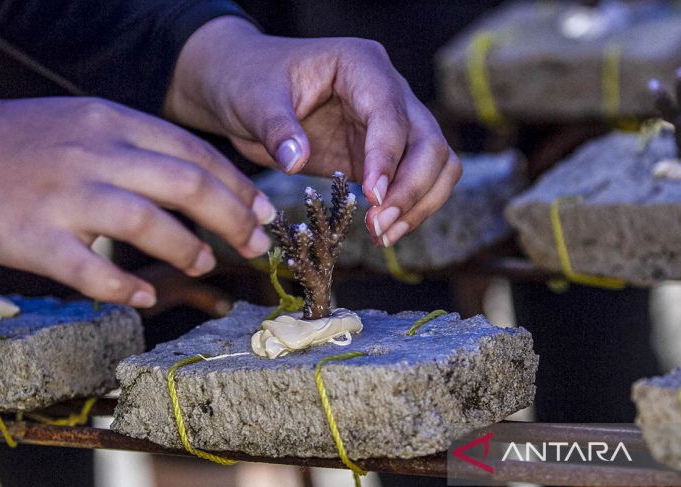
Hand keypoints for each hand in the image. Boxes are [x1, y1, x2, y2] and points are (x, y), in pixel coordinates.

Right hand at [0, 98, 273, 305]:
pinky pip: (91, 270)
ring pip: (146, 224)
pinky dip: (124, 287)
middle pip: (185, 185)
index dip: (238, 186)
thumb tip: (204, 182)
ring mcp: (64, 195)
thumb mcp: (87, 124)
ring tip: (204, 263)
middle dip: (233, 219)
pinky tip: (142, 295)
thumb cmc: (29, 143)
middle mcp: (94, 153)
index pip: (193, 153)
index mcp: (112, 122)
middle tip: (254, 244)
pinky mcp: (34, 237)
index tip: (264, 211)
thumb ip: (141, 147)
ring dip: (187, 249)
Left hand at [164, 17, 461, 246]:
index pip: (390, 113)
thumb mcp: (254, 100)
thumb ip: (276, 128)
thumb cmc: (250, 81)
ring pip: (435, 163)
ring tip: (383, 234)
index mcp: (361, 65)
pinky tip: (383, 232)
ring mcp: (390, 124)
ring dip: (419, 202)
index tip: (372, 197)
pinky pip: (415, 182)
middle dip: (412, 188)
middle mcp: (388, 92)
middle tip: (379, 225)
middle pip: (429, 140)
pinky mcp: (381, 155)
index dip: (387, 157)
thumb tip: (295, 160)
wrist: (244, 87)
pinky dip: (408, 208)